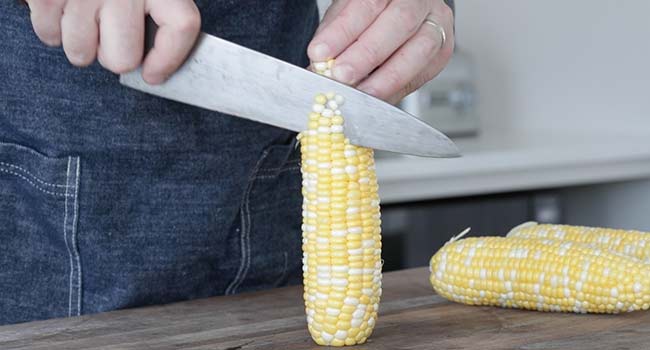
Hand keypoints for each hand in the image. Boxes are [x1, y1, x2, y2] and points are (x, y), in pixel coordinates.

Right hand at [25, 0, 200, 83]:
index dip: (168, 60)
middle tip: (108, 36)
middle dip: (113, 56)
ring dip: (80, 43)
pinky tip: (61, 9)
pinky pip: (50, 35)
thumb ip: (161, 16)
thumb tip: (154, 69)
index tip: (152, 74)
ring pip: (81, 52)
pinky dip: (52, 29)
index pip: (181, 26)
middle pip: (123, 59)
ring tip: (82, 18)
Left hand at [308, 0, 453, 103]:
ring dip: (388, 77)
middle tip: (342, 76)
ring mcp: (437, 23)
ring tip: (362, 93)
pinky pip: (423, 72)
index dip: (343, 31)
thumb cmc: (368, 14)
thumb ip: (334, 37)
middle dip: (367, 54)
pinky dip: (397, 88)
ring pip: (421, 49)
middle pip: (399, 22)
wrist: (399, 14)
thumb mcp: (345, 15)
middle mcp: (419, 0)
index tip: (319, 53)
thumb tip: (319, 67)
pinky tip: (378, 97)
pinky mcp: (444, 49)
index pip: (368, 4)